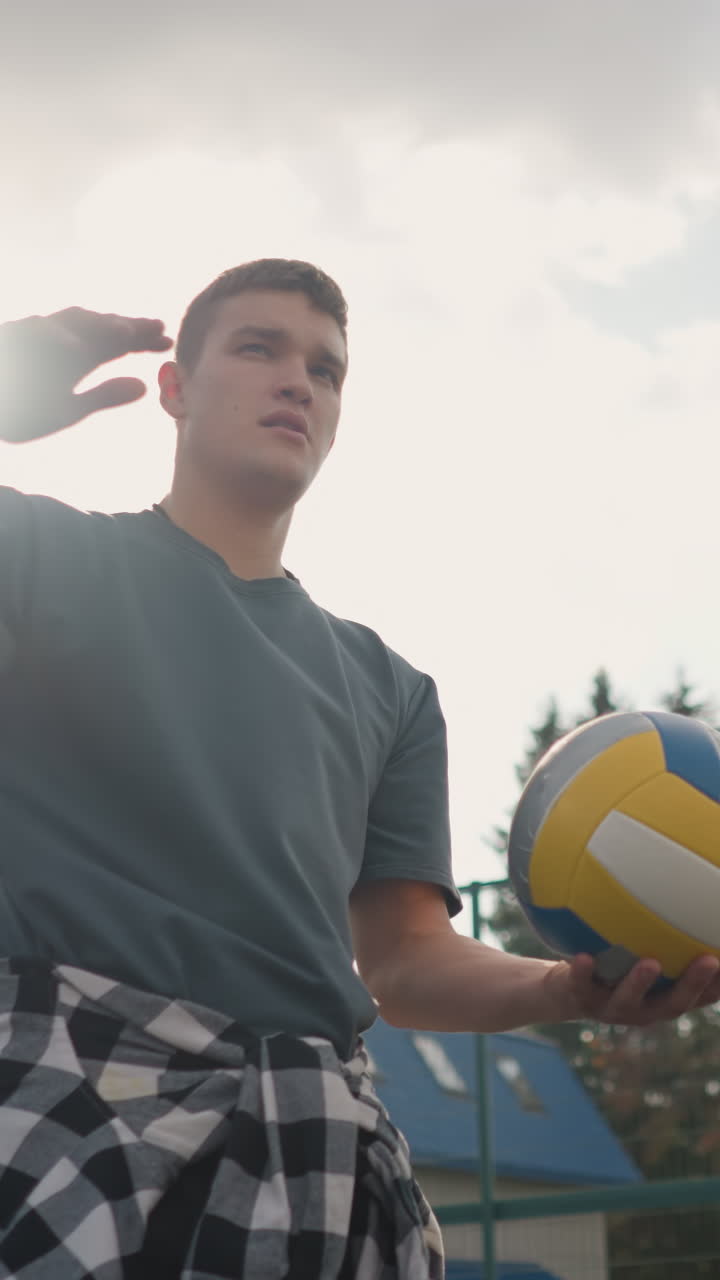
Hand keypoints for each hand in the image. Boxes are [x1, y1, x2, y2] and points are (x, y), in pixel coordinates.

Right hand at [0, 307, 172, 441]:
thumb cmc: (20, 409)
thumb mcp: (68, 410)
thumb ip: (103, 396)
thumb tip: (144, 387)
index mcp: (77, 358)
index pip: (115, 344)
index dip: (141, 341)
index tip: (169, 343)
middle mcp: (60, 342)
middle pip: (99, 327)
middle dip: (128, 326)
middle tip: (157, 328)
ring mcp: (34, 336)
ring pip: (69, 322)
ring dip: (97, 325)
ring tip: (126, 332)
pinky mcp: (11, 340)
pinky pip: (33, 335)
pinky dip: (52, 339)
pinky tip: (73, 347)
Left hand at [544, 952, 719, 1026]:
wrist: (565, 989)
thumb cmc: (615, 964)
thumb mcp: (642, 950)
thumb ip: (665, 936)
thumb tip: (695, 891)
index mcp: (663, 999)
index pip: (699, 997)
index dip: (717, 985)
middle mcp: (643, 1009)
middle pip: (673, 1004)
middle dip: (692, 984)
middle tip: (710, 962)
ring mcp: (611, 1008)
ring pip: (628, 1001)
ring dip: (640, 983)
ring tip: (651, 963)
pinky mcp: (581, 998)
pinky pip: (581, 986)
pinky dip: (583, 973)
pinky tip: (584, 956)